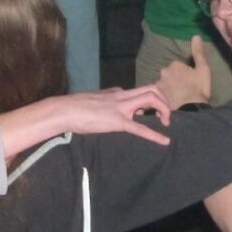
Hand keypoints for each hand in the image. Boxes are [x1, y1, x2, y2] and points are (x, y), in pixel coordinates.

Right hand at [45, 85, 172, 145]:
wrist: (65, 110)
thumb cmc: (76, 108)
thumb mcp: (97, 100)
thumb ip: (110, 101)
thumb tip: (118, 105)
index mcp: (117, 92)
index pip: (142, 91)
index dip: (153, 100)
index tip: (153, 113)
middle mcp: (122, 95)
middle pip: (152, 89)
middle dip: (164, 102)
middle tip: (166, 118)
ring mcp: (120, 107)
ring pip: (150, 98)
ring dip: (164, 110)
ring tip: (166, 124)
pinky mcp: (117, 121)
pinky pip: (140, 128)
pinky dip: (155, 135)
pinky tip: (165, 141)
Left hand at [156, 36, 212, 108]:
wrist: (191, 110)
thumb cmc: (199, 89)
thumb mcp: (203, 69)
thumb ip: (198, 52)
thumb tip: (196, 35)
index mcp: (175, 64)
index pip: (178, 66)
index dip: (185, 74)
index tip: (191, 82)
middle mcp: (163, 71)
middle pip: (169, 74)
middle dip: (175, 80)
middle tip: (185, 90)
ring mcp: (159, 84)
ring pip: (164, 84)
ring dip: (169, 88)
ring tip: (178, 98)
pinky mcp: (156, 96)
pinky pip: (160, 94)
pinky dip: (164, 97)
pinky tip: (171, 103)